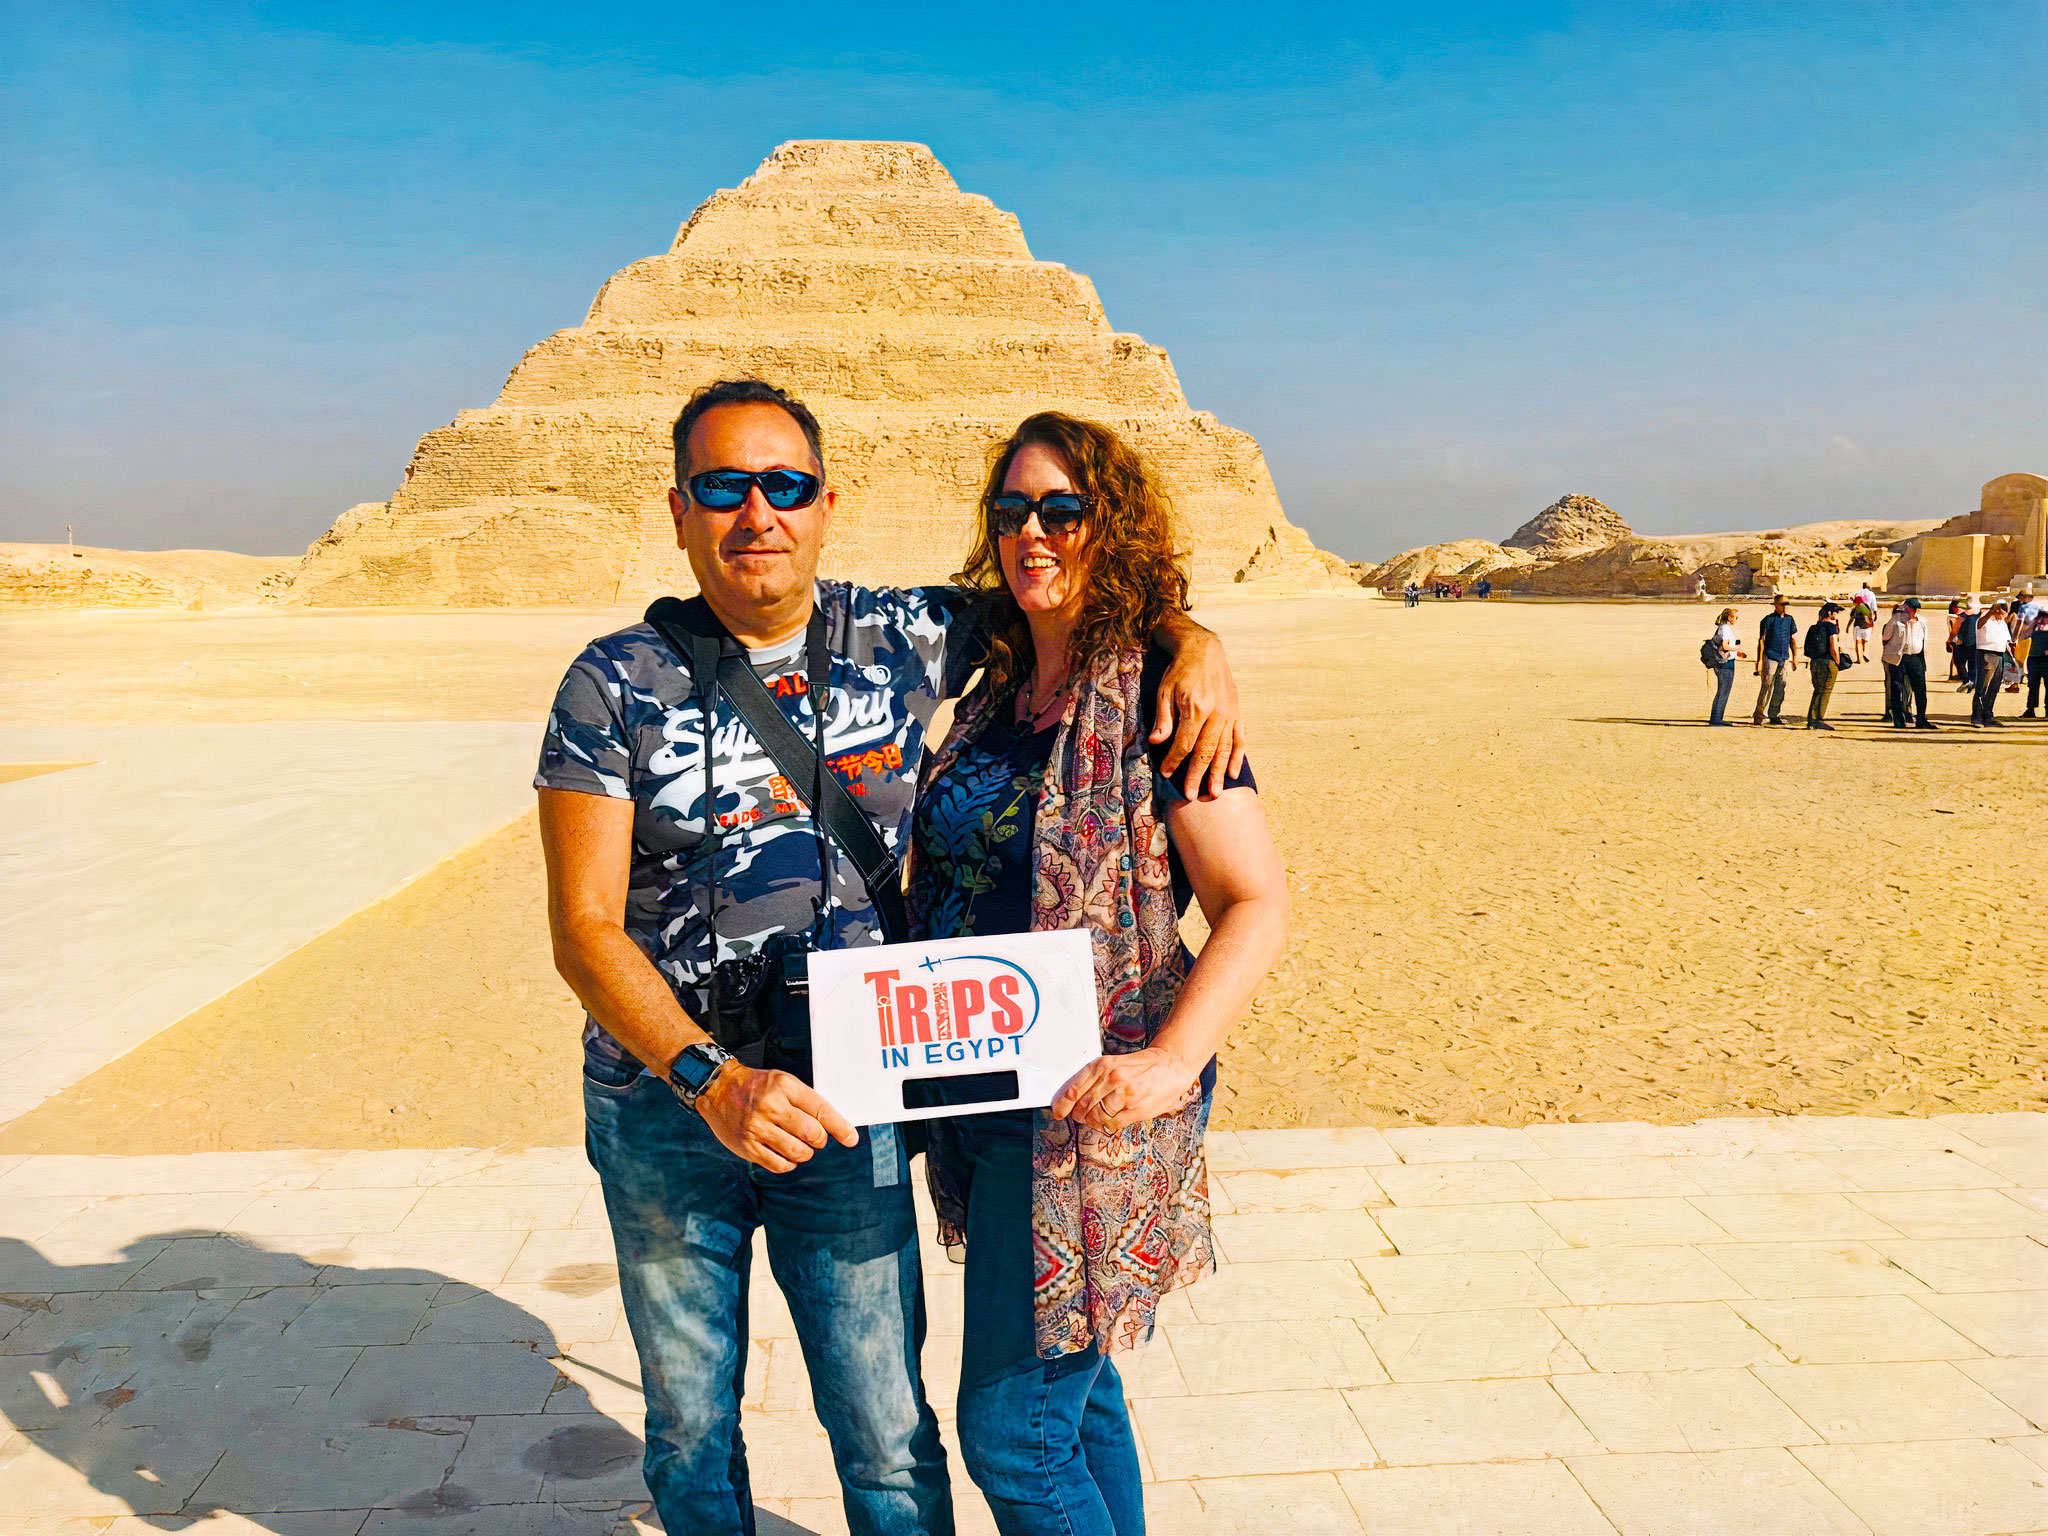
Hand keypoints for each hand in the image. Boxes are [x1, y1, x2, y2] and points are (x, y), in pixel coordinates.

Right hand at [694, 1064, 857, 1172]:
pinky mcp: (748, 1147)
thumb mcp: (783, 1082)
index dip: (839, 1127)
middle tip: (815, 1138)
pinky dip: (789, 1163)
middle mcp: (771, 1107)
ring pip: (797, 1153)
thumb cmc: (757, 1087)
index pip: (820, 1109)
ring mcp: (758, 1128)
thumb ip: (806, 1101)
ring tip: (798, 1144)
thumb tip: (833, 1126)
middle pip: (811, 1134)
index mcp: (784, 1086)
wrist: (718, 1089)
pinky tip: (785, 1154)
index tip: (851, 1139)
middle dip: (819, 1140)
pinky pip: (779, 1165)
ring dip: (805, 1153)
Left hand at [1050, 1047, 1199, 1132]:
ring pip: (1096, 1117)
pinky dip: (1105, 1127)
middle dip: (1077, 1114)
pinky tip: (1108, 1123)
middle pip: (1083, 1105)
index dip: (1063, 1102)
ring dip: (1091, 1122)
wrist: (1172, 1065)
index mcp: (1103, 1065)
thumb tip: (1074, 1097)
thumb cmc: (1141, 1066)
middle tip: (1079, 1116)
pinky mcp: (1136, 1109)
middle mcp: (1112, 1079)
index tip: (1058, 1111)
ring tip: (1094, 1120)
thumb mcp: (1115, 1063)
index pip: (1075, 1087)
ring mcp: (1125, 1095)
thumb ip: (1096, 1079)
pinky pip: (1112, 1125)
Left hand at [1151, 629, 1245, 797]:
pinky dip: (1237, 756)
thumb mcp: (1164, 691)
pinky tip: (1233, 772)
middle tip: (1191, 795)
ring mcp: (1229, 714)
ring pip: (1224, 749)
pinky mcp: (1236, 712)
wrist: (1203, 650)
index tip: (1166, 773)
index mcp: (1196, 708)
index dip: (1175, 760)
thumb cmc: (1180, 671)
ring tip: (1215, 793)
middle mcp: (1216, 713)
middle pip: (1206, 752)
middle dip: (1197, 775)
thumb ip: (1163, 718)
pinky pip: (1239, 738)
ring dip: (1219, 773)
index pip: (1185, 743)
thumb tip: (1156, 742)